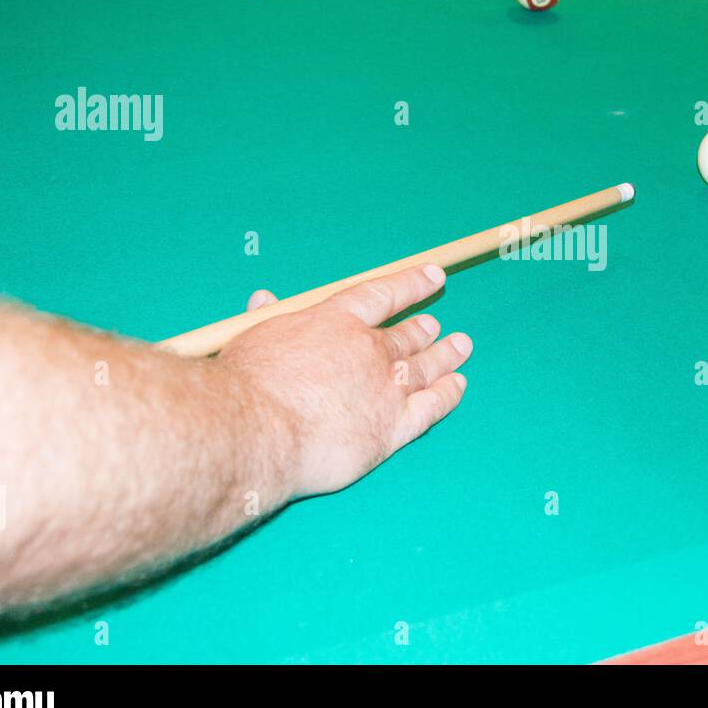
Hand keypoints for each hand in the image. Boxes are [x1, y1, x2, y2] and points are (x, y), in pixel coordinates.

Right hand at [218, 265, 471, 498]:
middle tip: (436, 325)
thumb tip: (263, 298)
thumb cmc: (246, 385)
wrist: (258, 431)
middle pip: (407, 335)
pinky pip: (432, 406)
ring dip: (445, 354)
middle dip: (424, 329)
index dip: (412, 283)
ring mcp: (386, 388)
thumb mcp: (250, 337)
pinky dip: (448, 394)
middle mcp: (369, 349)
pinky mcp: (393, 428)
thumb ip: (266, 318)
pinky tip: (458, 386)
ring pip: (426, 366)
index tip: (434, 275)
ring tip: (461, 345)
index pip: (384, 294)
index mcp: (336, 320)